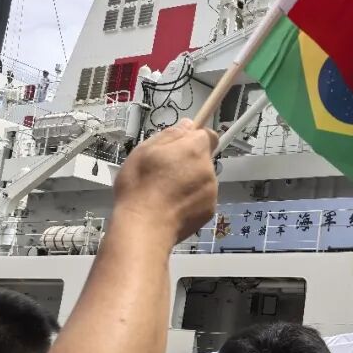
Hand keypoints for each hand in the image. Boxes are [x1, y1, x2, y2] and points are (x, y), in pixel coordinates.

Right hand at [113, 119, 218, 242]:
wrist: (145, 227)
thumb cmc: (140, 186)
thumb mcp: (145, 151)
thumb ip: (170, 135)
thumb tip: (188, 125)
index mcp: (194, 150)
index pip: (208, 134)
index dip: (194, 137)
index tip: (180, 145)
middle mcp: (208, 169)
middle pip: (203, 158)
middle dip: (188, 161)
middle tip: (164, 171)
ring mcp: (212, 191)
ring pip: (203, 178)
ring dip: (190, 180)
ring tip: (165, 191)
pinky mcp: (210, 210)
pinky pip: (202, 198)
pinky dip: (191, 199)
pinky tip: (172, 205)